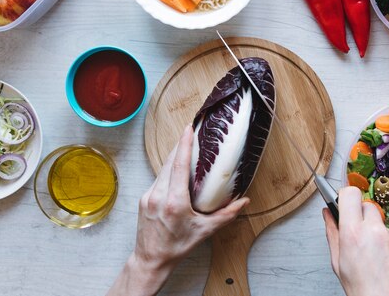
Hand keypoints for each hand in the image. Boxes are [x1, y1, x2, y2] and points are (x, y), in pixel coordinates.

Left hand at [108, 125, 249, 295]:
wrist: (151, 260)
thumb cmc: (178, 247)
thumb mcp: (205, 231)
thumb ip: (227, 215)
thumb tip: (244, 202)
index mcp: (174, 201)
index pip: (178, 165)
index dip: (183, 144)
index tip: (188, 129)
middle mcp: (159, 195)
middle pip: (169, 162)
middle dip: (179, 145)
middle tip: (190, 132)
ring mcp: (148, 195)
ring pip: (162, 169)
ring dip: (173, 157)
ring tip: (185, 146)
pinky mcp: (143, 198)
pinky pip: (158, 178)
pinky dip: (167, 170)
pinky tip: (175, 168)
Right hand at [323, 187, 388, 295]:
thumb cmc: (363, 292)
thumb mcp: (338, 263)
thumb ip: (333, 233)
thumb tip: (328, 214)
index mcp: (354, 234)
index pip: (351, 194)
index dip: (346, 197)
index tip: (345, 204)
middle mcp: (377, 231)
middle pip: (368, 207)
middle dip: (362, 218)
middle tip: (359, 236)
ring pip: (384, 225)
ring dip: (379, 235)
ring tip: (376, 259)